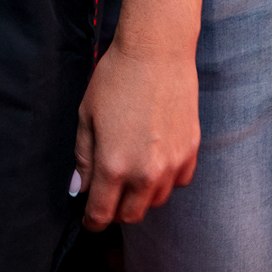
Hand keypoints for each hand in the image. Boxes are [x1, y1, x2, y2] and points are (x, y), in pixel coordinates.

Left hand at [73, 41, 200, 228]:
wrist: (157, 51)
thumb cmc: (116, 78)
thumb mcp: (87, 115)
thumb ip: (83, 157)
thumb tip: (80, 189)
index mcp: (114, 165)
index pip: (102, 214)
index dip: (91, 220)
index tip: (89, 217)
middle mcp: (145, 173)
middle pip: (131, 215)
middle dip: (116, 210)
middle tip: (109, 191)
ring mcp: (172, 164)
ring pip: (156, 201)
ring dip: (141, 194)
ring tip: (132, 168)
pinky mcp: (191, 152)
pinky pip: (178, 182)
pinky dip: (166, 178)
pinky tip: (156, 156)